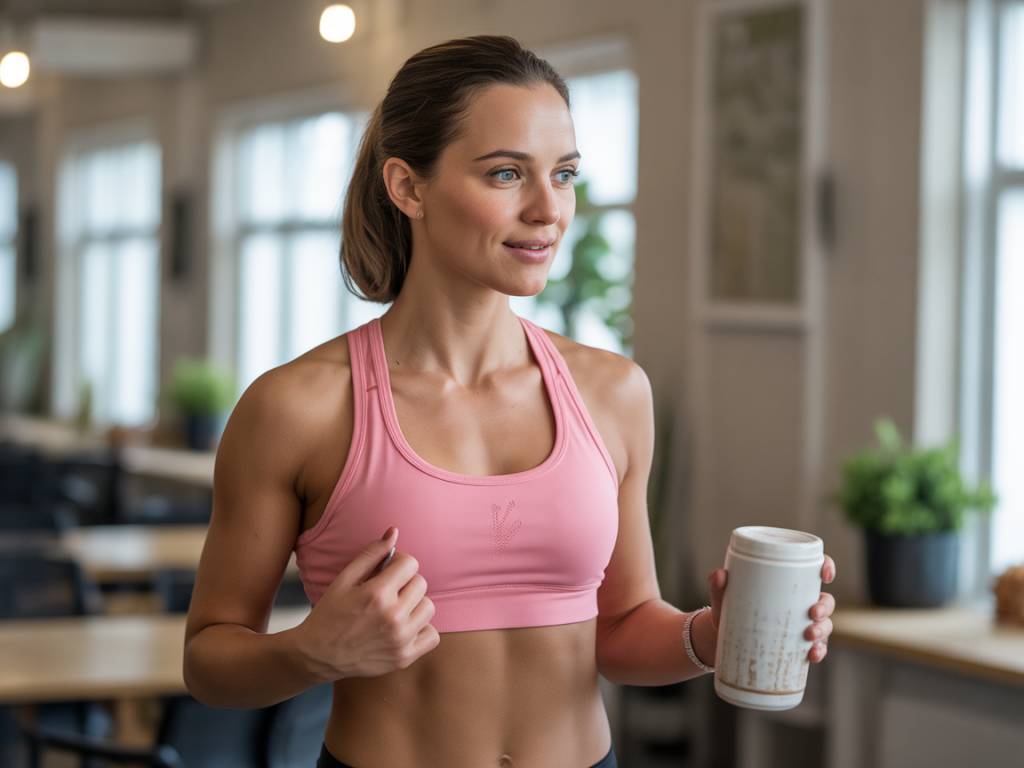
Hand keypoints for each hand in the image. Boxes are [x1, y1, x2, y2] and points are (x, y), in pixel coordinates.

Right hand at [292, 527, 439, 680]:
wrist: (318, 656)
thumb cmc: (329, 614)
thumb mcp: (344, 580)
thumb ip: (371, 554)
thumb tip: (394, 532)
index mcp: (377, 593)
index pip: (410, 563)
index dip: (398, 563)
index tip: (388, 571)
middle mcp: (392, 616)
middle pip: (421, 583)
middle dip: (406, 582)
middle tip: (388, 591)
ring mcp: (400, 639)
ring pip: (428, 607)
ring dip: (415, 605)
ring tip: (395, 609)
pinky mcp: (404, 658)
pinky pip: (432, 635)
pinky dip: (421, 629)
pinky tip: (404, 627)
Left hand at [706, 554, 837, 663]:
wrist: (720, 641)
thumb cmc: (727, 610)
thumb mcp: (722, 597)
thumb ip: (718, 585)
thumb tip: (719, 574)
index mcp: (787, 584)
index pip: (814, 571)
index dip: (827, 567)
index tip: (825, 574)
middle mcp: (799, 604)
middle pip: (825, 601)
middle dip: (824, 607)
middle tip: (812, 613)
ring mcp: (801, 626)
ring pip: (825, 625)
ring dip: (823, 630)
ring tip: (809, 635)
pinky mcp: (797, 647)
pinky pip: (817, 649)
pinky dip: (819, 652)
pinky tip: (812, 655)